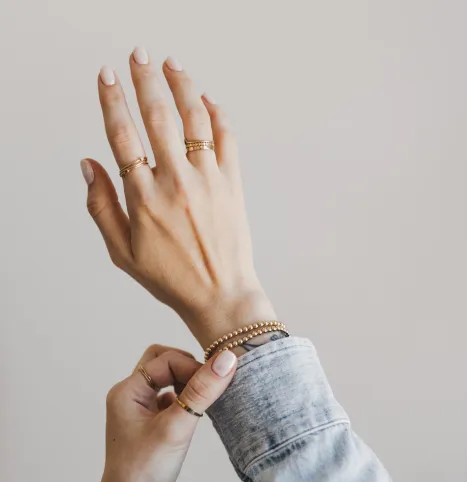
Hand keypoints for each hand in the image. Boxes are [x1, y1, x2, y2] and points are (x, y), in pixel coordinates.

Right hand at [81, 47, 275, 348]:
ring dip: (181, 85)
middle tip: (138, 55)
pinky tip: (206, 99)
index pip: (122, 135)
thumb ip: (101, 206)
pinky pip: (226, 137)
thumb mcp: (123, 252)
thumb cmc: (171, 279)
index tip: (107, 76)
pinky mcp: (232, 183)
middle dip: (144, 79)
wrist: (221, 296)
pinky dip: (216, 113)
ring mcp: (207, 180)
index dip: (112, 100)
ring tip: (171, 65)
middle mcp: (175, 182)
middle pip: (157, 116)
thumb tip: (88, 165)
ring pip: (194, 118)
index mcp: (143, 198)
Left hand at [91, 344, 236, 481]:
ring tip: (208, 402)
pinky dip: (189, 404)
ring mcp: (142, 415)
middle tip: (211, 387)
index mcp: (127, 392)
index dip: (192, 367)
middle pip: (163, 364)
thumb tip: (227, 358)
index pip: (165, 359)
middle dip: (190, 369)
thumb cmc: (145, 474)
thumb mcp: (177, 428)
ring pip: (169, 383)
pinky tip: (200, 418)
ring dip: (190, 386)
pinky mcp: (154, 431)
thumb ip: (201, 392)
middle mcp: (131, 399)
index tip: (215, 385)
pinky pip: (173, 404)